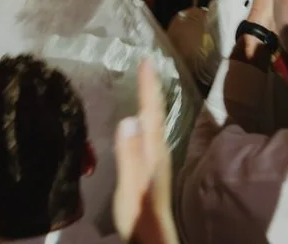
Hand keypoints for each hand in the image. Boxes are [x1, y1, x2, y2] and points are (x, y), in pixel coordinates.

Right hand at [113, 61, 176, 243]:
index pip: (151, 112)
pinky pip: (150, 132)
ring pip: (154, 122)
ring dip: (150, 101)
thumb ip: (129, 155)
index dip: (149, 87)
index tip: (147, 61)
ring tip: (145, 84)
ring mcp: (157, 159)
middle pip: (156, 113)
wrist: (151, 237)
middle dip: (151, 89)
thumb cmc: (139, 214)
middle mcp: (158, 150)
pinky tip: (141, 120)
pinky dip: (146, 117)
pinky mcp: (152, 167)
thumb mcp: (130, 185)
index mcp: (153, 150)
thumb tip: (129, 118)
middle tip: (147, 65)